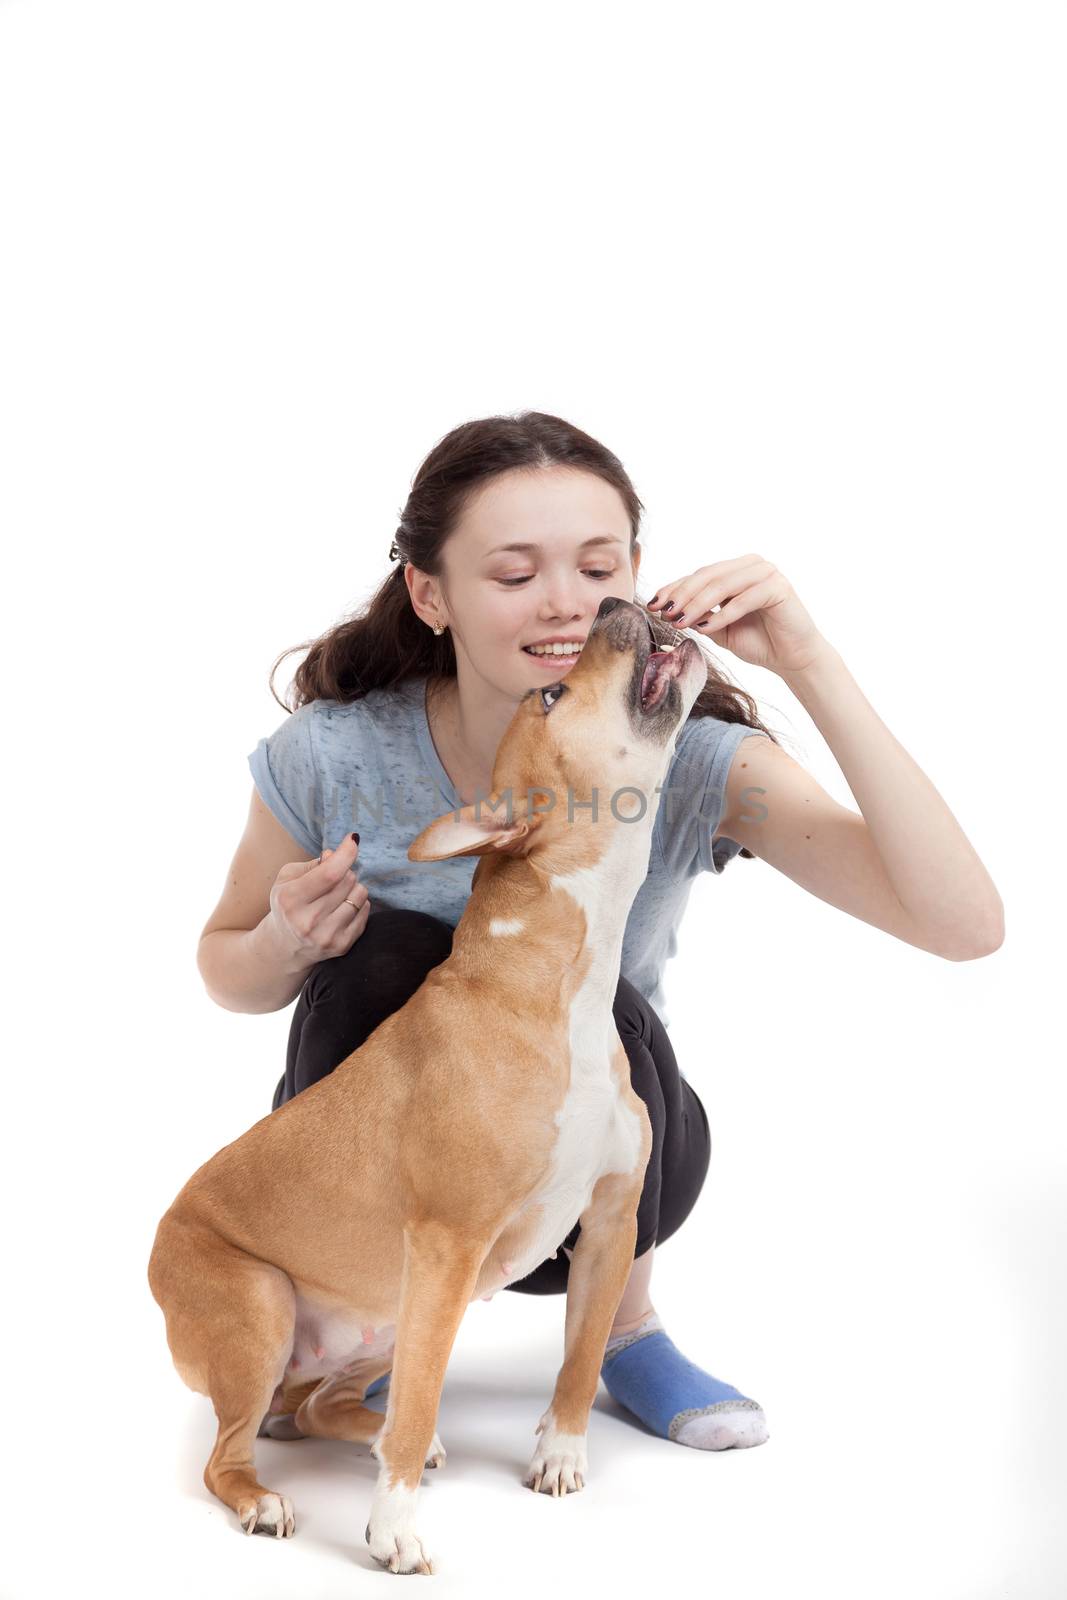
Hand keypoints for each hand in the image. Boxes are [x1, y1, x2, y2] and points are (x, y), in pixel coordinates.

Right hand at [267, 832, 370, 963]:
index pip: (329, 874)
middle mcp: (308, 921)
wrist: (286, 945)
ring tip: (337, 894)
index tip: (353, 839)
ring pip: (360, 895)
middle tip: (333, 878)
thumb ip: (312, 864)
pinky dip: (358, 904)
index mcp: (290, 900)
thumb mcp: (288, 878)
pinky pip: (365, 911)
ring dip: (353, 888)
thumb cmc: (288, 904)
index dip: (346, 853)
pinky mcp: (342, 946)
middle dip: (344, 871)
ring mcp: (326, 936)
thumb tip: (335, 854)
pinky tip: (342, 908)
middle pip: (348, 880)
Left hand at [647, 554, 831, 675]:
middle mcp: (751, 565)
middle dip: (682, 595)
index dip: (675, 588)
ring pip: (723, 585)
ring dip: (698, 604)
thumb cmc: (758, 642)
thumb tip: (667, 609)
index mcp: (736, 570)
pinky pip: (744, 599)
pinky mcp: (779, 587)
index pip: (700, 575)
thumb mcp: (719, 629)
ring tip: (679, 622)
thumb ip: (699, 616)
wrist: (792, 659)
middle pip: (708, 576)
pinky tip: (707, 629)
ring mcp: (767, 573)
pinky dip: (723, 614)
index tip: (653, 604)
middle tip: (664, 612)